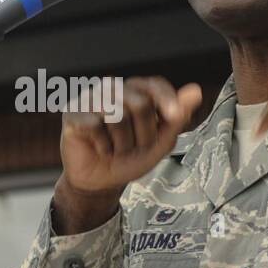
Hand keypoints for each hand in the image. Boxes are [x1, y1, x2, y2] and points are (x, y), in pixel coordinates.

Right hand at [54, 77, 201, 233]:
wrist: (101, 182)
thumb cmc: (128, 158)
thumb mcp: (159, 143)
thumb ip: (176, 118)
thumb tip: (195, 91)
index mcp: (136, 92)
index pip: (154, 85)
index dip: (166, 99)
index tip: (175, 116)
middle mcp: (113, 90)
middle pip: (139, 103)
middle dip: (143, 134)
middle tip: (134, 147)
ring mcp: (91, 99)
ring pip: (116, 114)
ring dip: (122, 142)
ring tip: (116, 148)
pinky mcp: (72, 113)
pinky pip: (94, 125)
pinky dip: (102, 145)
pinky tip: (100, 148)